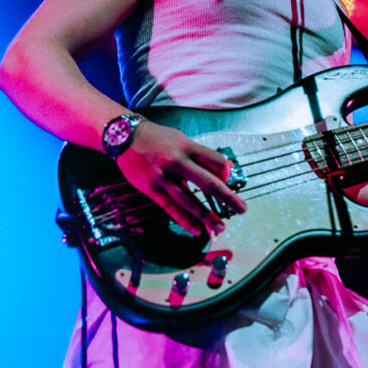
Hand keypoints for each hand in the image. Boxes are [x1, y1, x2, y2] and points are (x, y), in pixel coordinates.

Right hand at [117, 120, 246, 234]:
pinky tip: (196, 230)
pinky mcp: (151, 189)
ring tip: (220, 227)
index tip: (228, 180)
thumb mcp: (182, 140)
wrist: (125, 137)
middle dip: (227, 197)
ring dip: (207, 216)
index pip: (215, 160)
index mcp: (187, 147)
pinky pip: (171, 208)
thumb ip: (202, 155)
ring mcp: (163, 177)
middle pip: (207, 182)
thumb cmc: (159, 139)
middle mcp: (177, 161)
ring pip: (189, 200)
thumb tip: (226, 169)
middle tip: (242, 209)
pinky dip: (184, 220)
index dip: (226, 172)